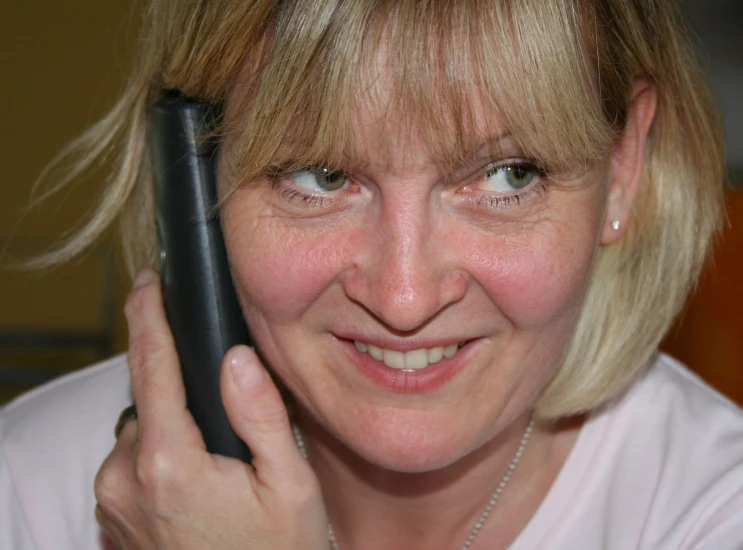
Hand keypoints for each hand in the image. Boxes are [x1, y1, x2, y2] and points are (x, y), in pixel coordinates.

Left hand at [94, 269, 327, 548]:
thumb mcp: (290, 486)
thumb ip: (261, 416)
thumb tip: (236, 357)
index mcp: (170, 463)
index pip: (152, 368)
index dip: (148, 316)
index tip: (146, 280)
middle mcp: (126, 479)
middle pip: (148, 399)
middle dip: (182, 390)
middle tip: (231, 427)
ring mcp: (114, 502)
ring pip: (141, 431)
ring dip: (174, 429)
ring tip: (223, 465)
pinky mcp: (115, 518)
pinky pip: (134, 462)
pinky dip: (162, 455)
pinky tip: (202, 484)